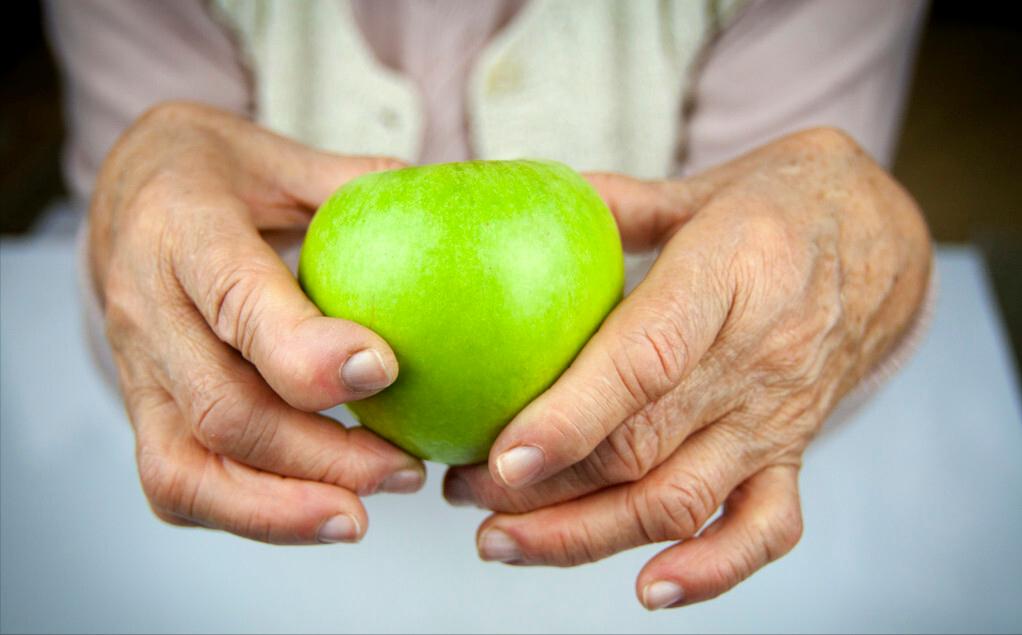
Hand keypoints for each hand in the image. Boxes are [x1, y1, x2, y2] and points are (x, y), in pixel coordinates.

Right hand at [91, 101, 424, 543]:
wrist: (125, 192)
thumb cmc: (215, 173)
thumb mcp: (282, 155)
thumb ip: (357, 185)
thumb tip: (452, 208)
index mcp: (184, 227)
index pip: (236, 300)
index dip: (305, 350)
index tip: (383, 370)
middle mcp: (147, 305)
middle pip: (223, 407)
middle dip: (321, 454)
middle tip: (404, 467)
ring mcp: (136, 367)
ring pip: (188, 466)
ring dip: (283, 507)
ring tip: (364, 514)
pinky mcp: (142, 408)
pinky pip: (177, 483)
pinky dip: (249, 514)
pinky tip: (321, 512)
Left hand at [444, 128, 931, 607]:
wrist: (883, 239)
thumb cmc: (782, 204)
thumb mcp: (701, 185)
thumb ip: (614, 204)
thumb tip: (522, 208)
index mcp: (730, 275)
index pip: (647, 360)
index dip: (574, 415)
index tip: (503, 455)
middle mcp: (758, 359)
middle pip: (644, 448)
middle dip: (544, 488)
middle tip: (463, 491)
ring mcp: (777, 416)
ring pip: (682, 501)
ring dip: (587, 536)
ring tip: (504, 540)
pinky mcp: (794, 452)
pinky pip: (764, 529)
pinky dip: (711, 571)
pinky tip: (648, 590)